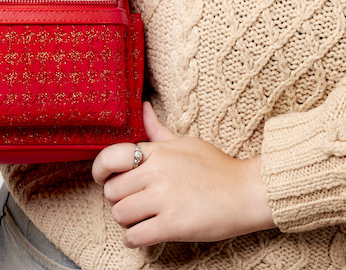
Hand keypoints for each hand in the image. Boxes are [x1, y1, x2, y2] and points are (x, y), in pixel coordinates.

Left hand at [92, 102, 273, 246]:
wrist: (247, 192)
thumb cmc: (217, 167)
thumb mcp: (185, 142)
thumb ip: (158, 131)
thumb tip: (143, 106)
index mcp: (158, 152)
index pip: (111, 156)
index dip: (98, 170)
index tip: (101, 179)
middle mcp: (157, 173)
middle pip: (112, 190)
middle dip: (119, 199)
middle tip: (132, 202)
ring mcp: (164, 198)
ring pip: (119, 214)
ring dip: (126, 221)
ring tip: (140, 219)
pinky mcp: (173, 225)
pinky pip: (134, 236)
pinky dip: (134, 239)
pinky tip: (145, 234)